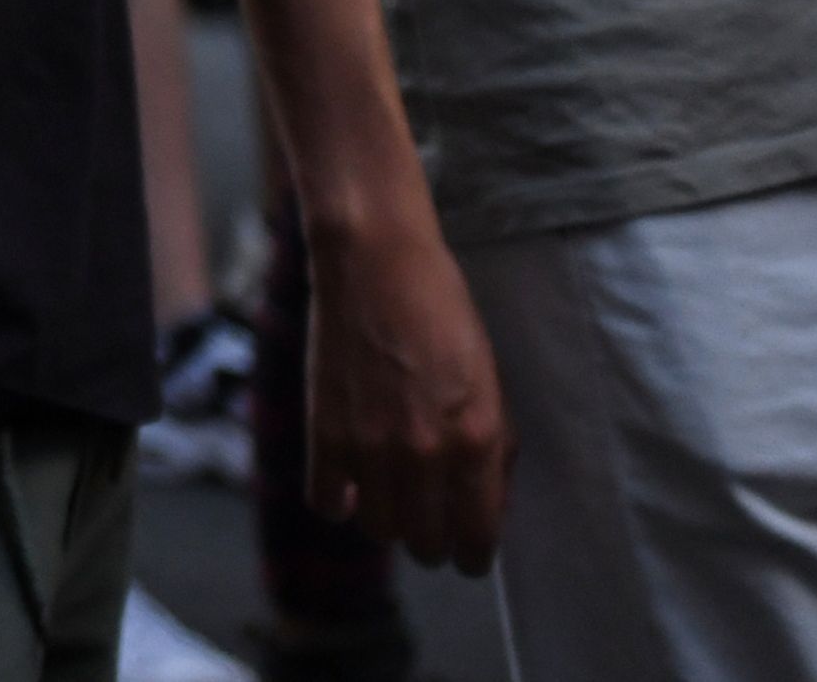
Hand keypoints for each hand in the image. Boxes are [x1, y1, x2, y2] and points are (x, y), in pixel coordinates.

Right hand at [299, 210, 512, 572]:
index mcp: (476, 439)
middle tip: (431, 518)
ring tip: (391, 493)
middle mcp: (424, 453)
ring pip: (379, 531)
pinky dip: (340, 500)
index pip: (477, 539)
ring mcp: (370, 446)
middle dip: (433, 540)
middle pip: (426, 546)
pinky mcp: (324, 432)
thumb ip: (492, 449)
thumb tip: (484, 504)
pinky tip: (350, 480)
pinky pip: (328, 504)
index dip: (475, 554)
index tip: (469, 551)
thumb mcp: (490, 382)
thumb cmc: (442, 312)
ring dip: (388, 520)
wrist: (375, 261)